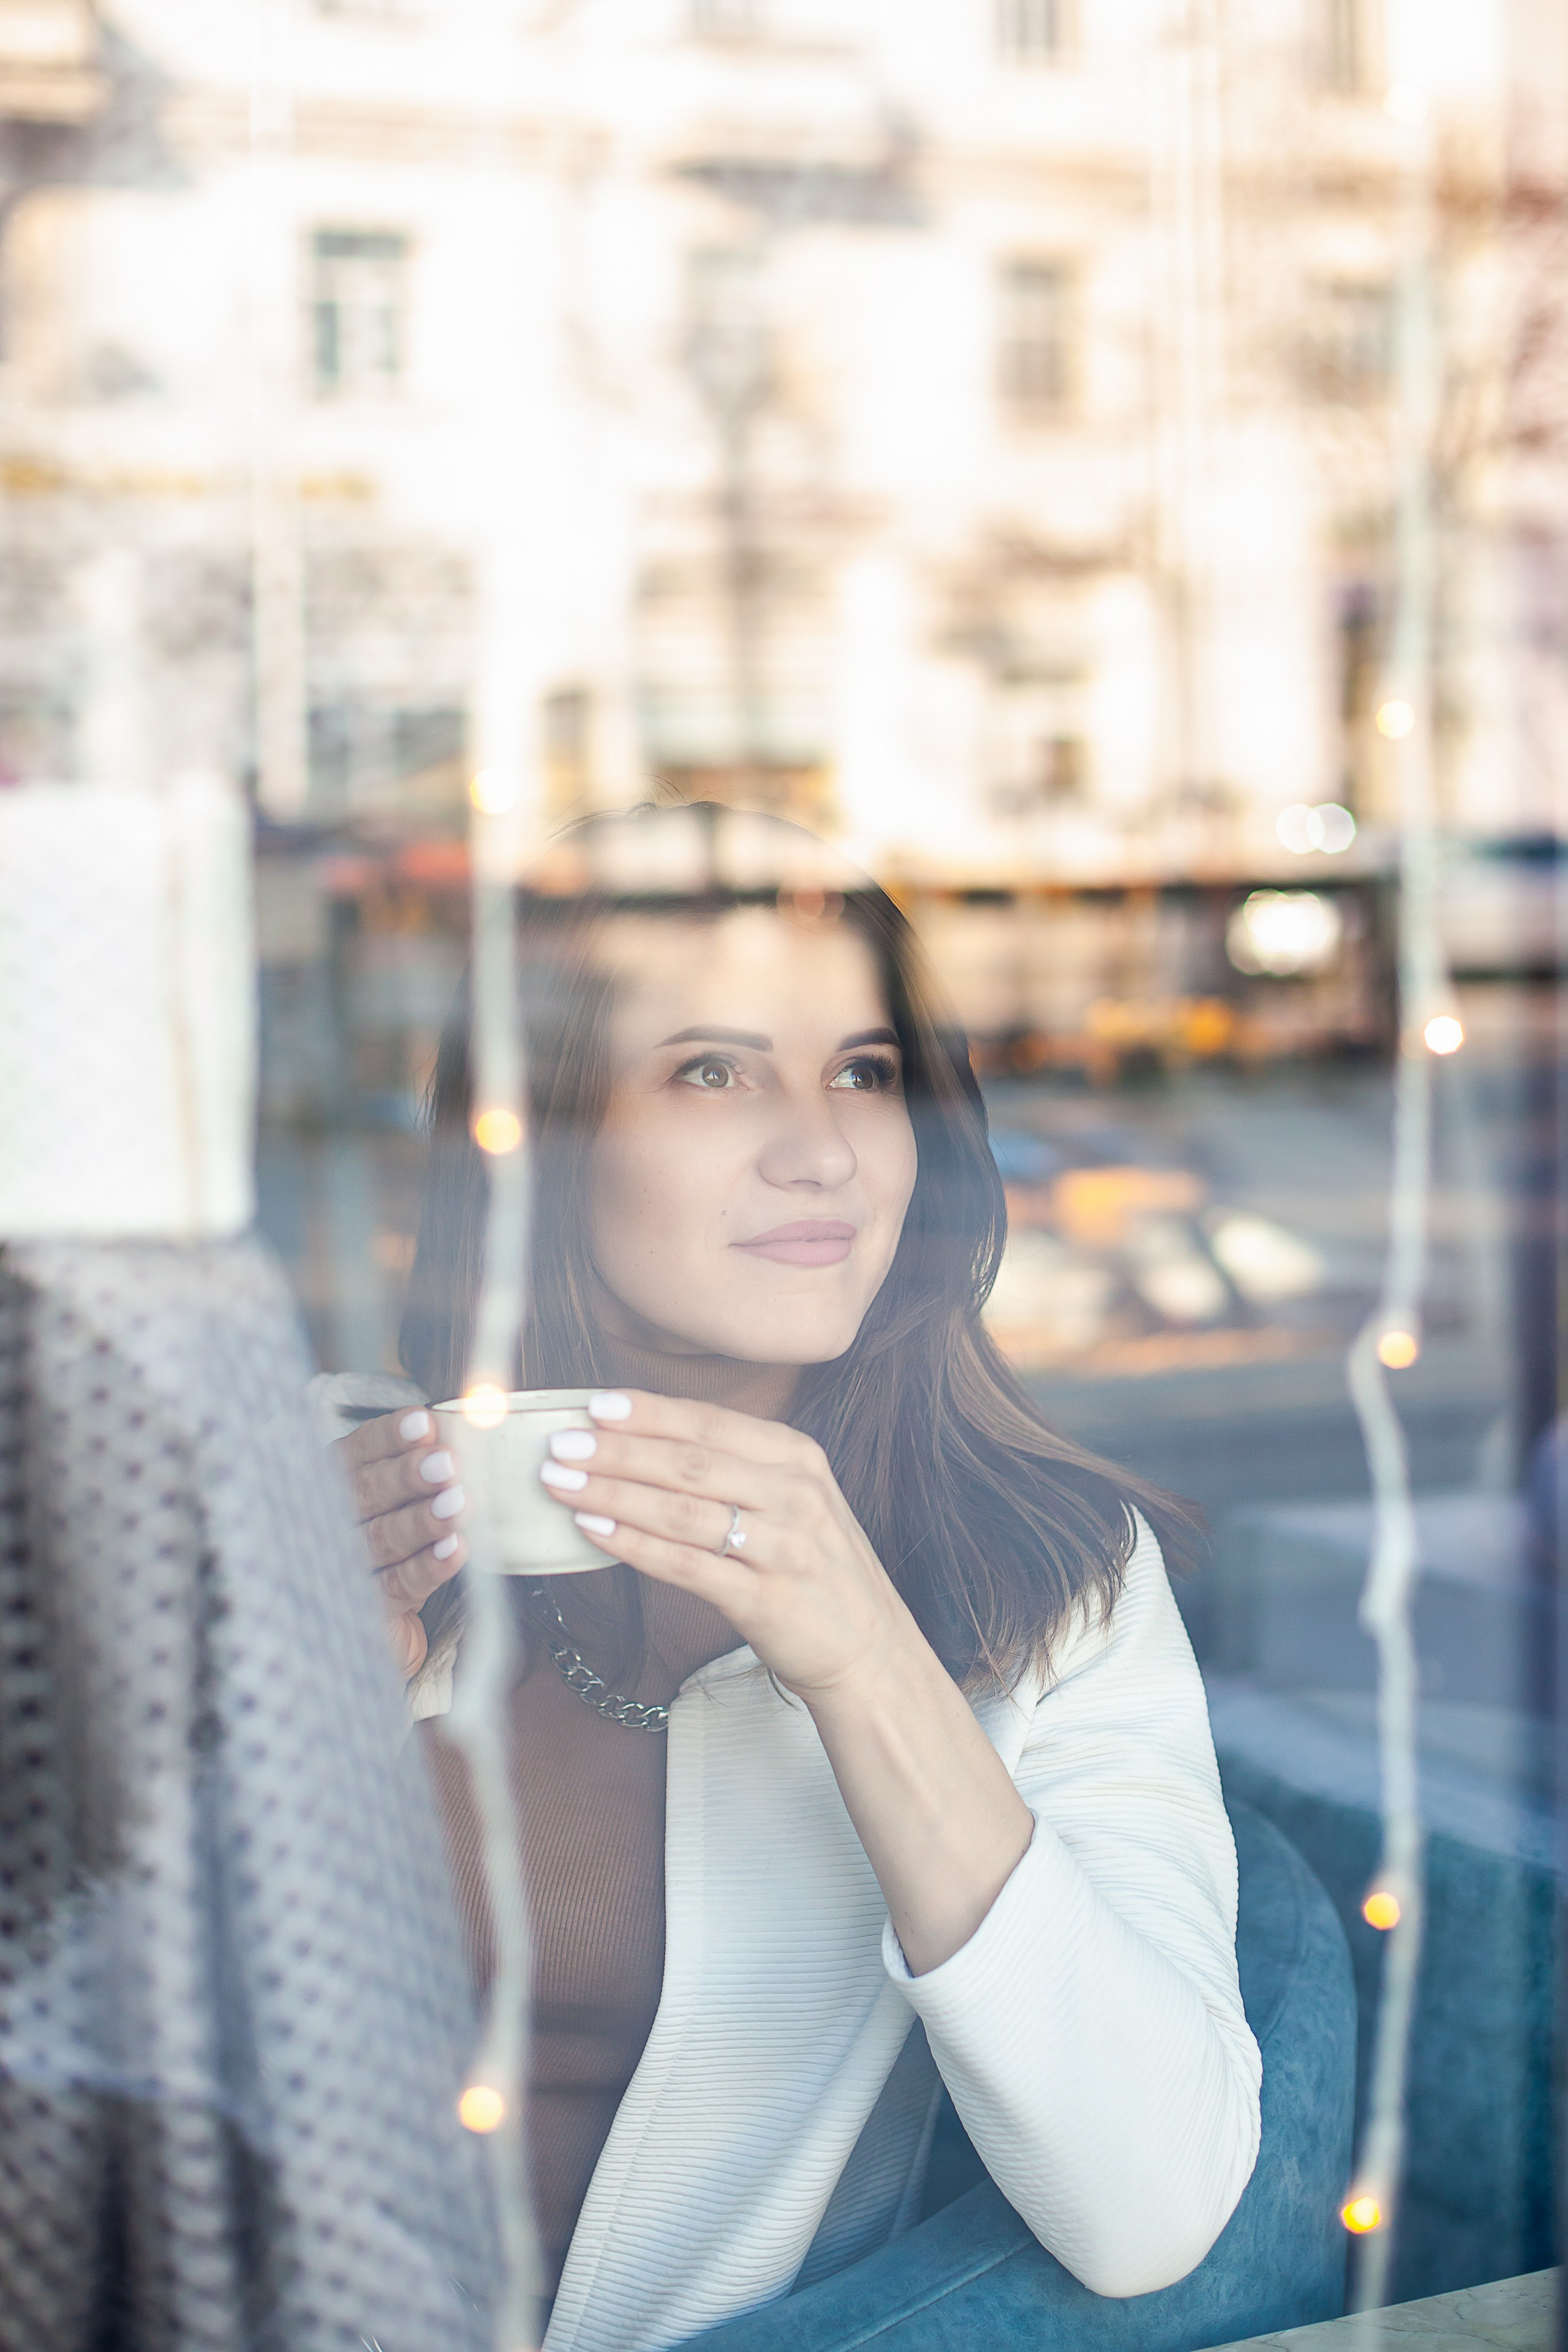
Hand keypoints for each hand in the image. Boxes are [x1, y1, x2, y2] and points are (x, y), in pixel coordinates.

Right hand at [333, 1408, 467, 1676]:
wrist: (384, 1618)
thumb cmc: (398, 1537)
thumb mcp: (408, 1495)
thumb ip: (429, 1458)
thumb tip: (476, 1416)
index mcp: (337, 1481)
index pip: (358, 1452)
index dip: (390, 1437)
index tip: (424, 1423)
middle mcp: (331, 1520)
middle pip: (365, 1494)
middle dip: (408, 1476)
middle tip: (447, 1463)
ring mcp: (343, 1566)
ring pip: (382, 1538)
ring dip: (422, 1520)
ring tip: (458, 1505)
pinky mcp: (367, 1608)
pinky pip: (398, 1585)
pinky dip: (428, 1566)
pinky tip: (454, 1550)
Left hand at [543, 1389, 1033, 1973]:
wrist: (870, 1651)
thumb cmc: (815, 1570)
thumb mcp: (793, 1500)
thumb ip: (736, 1468)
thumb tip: (648, 1440)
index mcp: (798, 1458)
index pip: (711, 1423)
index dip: (648, 1411)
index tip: (593, 1403)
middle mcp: (794, 1495)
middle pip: (690, 1462)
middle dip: (617, 1450)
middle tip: (559, 1442)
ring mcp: (783, 1547)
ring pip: (682, 1510)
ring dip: (614, 1491)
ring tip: (561, 1481)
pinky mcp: (766, 1599)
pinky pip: (687, 1565)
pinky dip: (635, 1544)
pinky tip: (594, 1530)